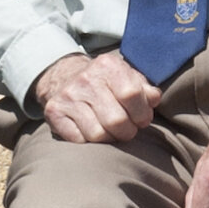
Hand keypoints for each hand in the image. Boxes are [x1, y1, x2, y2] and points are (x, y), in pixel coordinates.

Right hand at [37, 54, 166, 145]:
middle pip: (117, 120)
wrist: (64, 76)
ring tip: (112, 132)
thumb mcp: (128, 77)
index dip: (142, 113)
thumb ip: (145, 89)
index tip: (142, 119)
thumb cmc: (106, 82)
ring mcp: (68, 96)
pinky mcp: (54, 111)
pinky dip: (89, 142)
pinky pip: (78, 140)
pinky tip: (92, 130)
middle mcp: (86, 79)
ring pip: (98, 134)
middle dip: (128, 131)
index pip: (132, 94)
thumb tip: (154, 99)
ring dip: (110, 139)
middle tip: (127, 129)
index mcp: (108, 66)